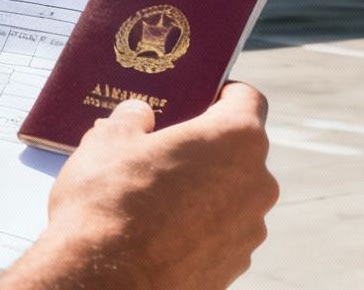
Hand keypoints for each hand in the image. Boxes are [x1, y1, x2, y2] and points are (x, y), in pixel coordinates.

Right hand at [0, 82, 278, 289]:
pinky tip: (160, 234)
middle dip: (206, 147)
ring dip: (204, 191)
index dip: (223, 93)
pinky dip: (199, 229)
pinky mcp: (234, 267)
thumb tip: (139, 116)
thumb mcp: (109, 142)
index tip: (201, 97)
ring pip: (231, 196)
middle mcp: (257, 183)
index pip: (247, 99)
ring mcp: (249, 230)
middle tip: (165, 148)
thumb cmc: (111, 204)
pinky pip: (220, 234)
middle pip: (239, 151)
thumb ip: (131, 120)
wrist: (107, 283)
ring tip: (156, 197)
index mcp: (236, 138)